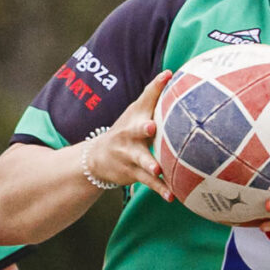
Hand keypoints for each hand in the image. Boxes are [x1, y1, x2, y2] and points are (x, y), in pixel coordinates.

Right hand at [88, 72, 167, 192]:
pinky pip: (148, 182)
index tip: (167, 76)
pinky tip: (171, 197)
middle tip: (151, 127)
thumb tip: (170, 72)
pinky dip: (159, 189)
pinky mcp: (132, 173)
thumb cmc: (126, 129)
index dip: (155, 87)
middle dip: (143, 128)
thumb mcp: (136, 110)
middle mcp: (131, 134)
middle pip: (137, 129)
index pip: (146, 98)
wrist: (98, 157)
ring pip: (141, 160)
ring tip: (158, 169)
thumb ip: (153, 93)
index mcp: (135, 117)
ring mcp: (130, 155)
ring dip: (149, 164)